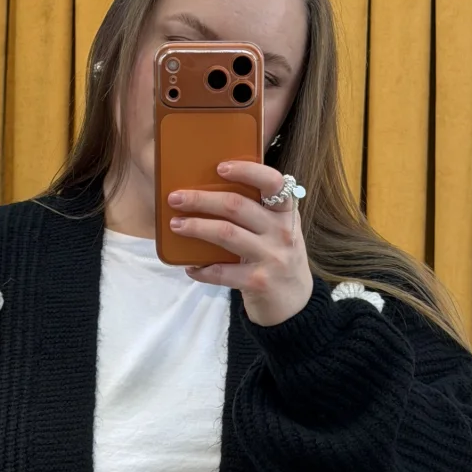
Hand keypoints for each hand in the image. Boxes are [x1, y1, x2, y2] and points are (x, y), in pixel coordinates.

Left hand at [167, 160, 313, 326]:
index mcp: (286, 213)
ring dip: (196, 227)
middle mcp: (282, 232)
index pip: (273, 182)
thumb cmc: (278, 259)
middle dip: (201, 199)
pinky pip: (222, 272)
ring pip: (226, 233)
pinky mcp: (259, 282)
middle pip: (236, 206)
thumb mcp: (278, 231)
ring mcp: (272, 257)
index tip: (220, 167)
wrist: (295, 304)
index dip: (246, 171)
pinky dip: (202, 270)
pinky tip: (190, 267)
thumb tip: (211, 191)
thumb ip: (258, 212)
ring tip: (176, 225)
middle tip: (176, 198)